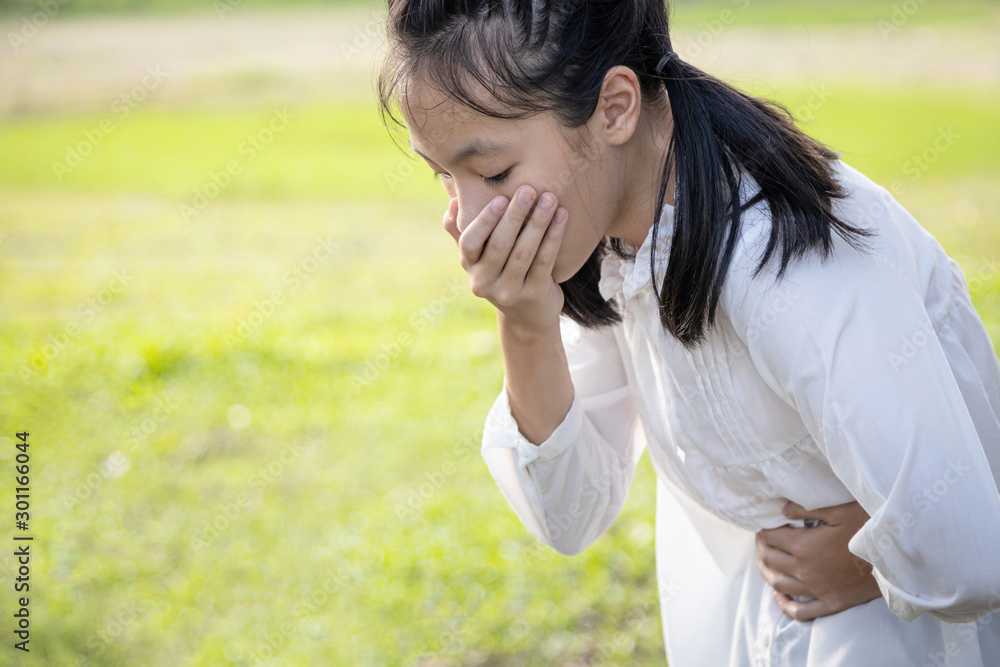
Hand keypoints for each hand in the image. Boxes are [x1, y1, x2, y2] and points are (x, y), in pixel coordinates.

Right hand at [442, 186, 568, 332]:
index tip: (500, 198)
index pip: (469, 243)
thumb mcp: (478, 256)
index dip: (485, 221)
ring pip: (523, 253)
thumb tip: (454, 201)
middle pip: (499, 245)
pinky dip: (553, 237)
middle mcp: (484, 282)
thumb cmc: (501, 272)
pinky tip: (562, 216)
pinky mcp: (533, 296)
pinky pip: (544, 262)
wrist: (527, 315)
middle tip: (528, 189)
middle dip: (515, 215)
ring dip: (538, 222)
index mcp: (469, 266)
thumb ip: (462, 230)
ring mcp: (509, 292)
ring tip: (549, 198)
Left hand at [755, 500, 881, 620]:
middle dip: (762, 549)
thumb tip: (782, 510)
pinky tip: (779, 598)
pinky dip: (786, 606)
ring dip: (766, 573)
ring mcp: (818, 590)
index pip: (772, 538)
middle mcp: (805, 571)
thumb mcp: (838, 510)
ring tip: (762, 563)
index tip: (763, 527)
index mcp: (803, 547)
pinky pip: (802, 612)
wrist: (897, 556)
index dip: (764, 531)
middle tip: (762, 542)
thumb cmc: (869, 527)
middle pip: (771, 560)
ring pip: (780, 585)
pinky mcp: (832, 603)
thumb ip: (806, 509)